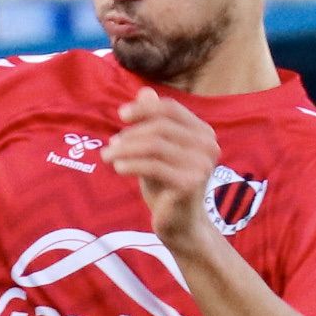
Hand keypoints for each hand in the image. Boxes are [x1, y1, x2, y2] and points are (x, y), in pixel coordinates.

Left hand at [109, 89, 226, 254]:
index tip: (121, 115)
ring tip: (107, 156)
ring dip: (125, 149)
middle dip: (130, 133)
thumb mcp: (157, 151)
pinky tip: (118, 168)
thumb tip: (144, 91)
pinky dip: (131, 164)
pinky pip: (153, 166)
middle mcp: (208, 145)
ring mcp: (202, 164)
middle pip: (160, 126)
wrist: (180, 224)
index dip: (144, 108)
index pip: (171, 109)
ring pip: (154, 145)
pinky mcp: (190, 183)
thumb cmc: (167, 185)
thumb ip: (153, 122)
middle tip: (110, 146)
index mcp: (204, 133)